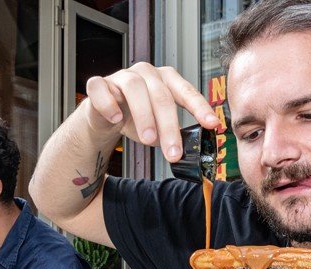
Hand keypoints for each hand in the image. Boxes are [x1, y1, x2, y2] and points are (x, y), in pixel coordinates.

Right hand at [83, 62, 219, 161]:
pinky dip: (108, 104)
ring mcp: (121, 76)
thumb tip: (193, 151)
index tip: (212, 124)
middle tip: (173, 152)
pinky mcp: (98, 84)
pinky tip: (116, 120)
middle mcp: (145, 73)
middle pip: (161, 95)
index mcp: (166, 80)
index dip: (200, 107)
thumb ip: (176, 133)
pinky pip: (101, 88)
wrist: (104, 119)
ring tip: (148, 140)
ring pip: (134, 88)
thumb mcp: (160, 126)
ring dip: (143, 116)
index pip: (186, 91)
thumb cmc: (136, 119)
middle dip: (169, 126)